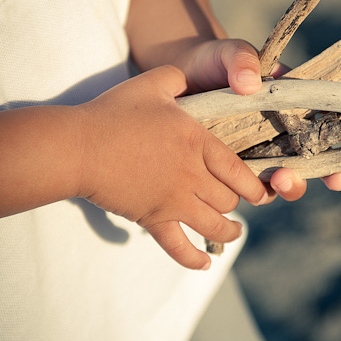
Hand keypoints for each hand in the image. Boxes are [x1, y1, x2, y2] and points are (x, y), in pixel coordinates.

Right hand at [76, 65, 269, 269]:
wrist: (79, 148)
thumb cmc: (113, 113)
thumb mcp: (152, 84)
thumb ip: (178, 78)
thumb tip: (190, 76)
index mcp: (197, 142)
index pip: (238, 170)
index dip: (255, 185)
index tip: (261, 191)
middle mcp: (192, 175)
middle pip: (229, 200)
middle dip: (239, 204)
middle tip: (239, 203)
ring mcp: (173, 200)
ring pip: (214, 225)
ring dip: (229, 231)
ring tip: (234, 232)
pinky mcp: (153, 218)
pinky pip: (179, 246)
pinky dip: (194, 259)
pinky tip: (205, 263)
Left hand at [173, 38, 340, 200]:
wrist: (182, 72)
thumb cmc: (215, 60)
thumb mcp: (231, 53)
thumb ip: (242, 59)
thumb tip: (250, 84)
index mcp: (293, 110)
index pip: (323, 139)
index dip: (335, 163)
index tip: (338, 178)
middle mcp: (279, 137)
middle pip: (302, 171)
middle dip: (300, 182)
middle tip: (286, 178)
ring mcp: (255, 154)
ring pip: (274, 184)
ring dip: (276, 189)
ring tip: (270, 182)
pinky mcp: (228, 165)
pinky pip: (240, 186)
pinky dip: (241, 192)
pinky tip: (232, 190)